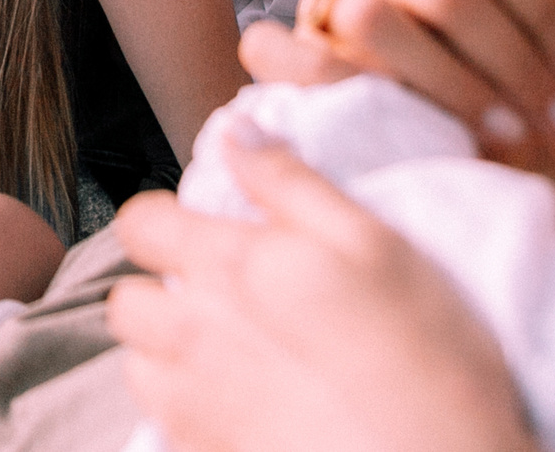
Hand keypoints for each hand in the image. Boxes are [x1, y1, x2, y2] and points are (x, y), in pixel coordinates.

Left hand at [108, 130, 538, 451]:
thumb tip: (238, 133)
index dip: (165, 218)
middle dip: (164, 290)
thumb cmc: (425, 359)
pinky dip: (190, 407)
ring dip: (170, 353)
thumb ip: (291, 182)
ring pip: (140, 365)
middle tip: (228, 298)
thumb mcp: (375, 243)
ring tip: (237, 355)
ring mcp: (193, 406)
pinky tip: (249, 404)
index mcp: (230, 270)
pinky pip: (164, 421)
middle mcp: (193, 337)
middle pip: (129, 301)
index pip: (138, 223)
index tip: (207, 229)